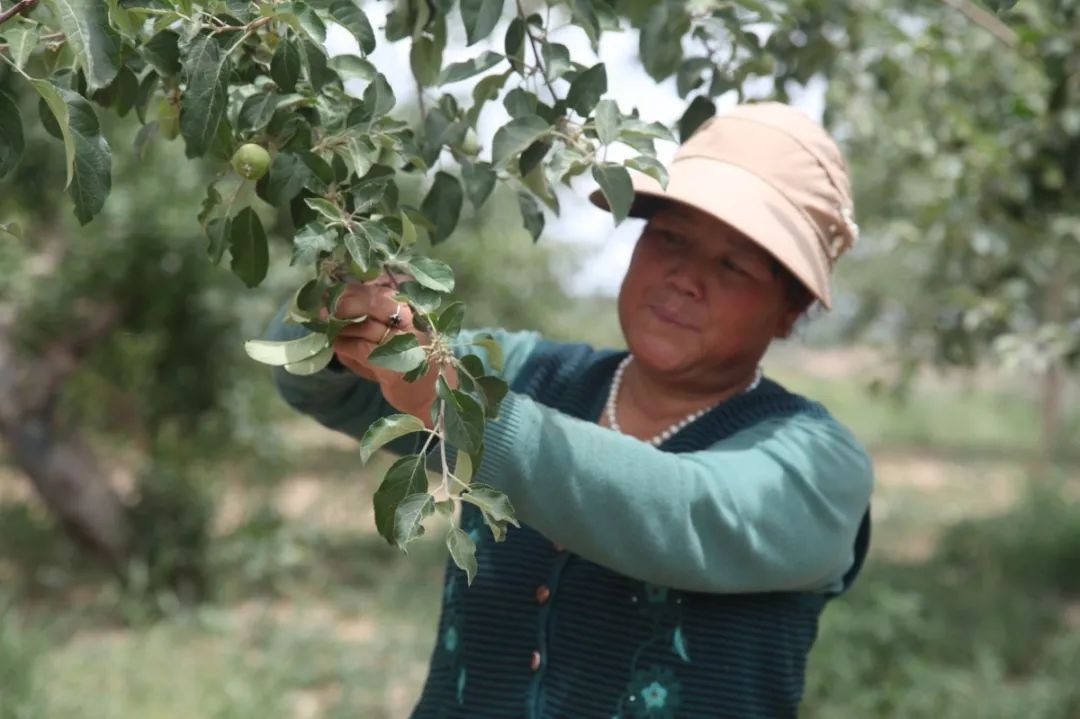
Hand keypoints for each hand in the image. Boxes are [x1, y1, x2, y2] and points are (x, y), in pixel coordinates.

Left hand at [331, 279, 443, 424]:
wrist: (430, 393)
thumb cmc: (410, 358)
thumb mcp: (397, 331)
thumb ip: (376, 313)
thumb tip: (342, 298)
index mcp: (414, 309)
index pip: (383, 288)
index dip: (355, 287)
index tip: (333, 289)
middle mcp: (413, 323)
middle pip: (375, 301)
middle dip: (346, 302)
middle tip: (327, 308)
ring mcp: (406, 344)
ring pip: (365, 326)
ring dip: (341, 327)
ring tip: (330, 328)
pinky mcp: (394, 367)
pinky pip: (360, 349)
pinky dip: (344, 345)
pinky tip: (339, 346)